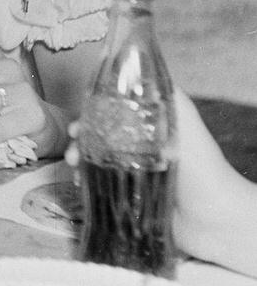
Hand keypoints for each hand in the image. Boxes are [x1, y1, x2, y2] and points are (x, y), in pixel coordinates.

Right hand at [68, 92, 256, 276]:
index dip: (92, 110)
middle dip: (80, 134)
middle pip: (99, 133)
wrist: (214, 218)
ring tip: (73, 163)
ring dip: (78, 156)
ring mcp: (133, 172)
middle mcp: (139, 145)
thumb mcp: (184, 120)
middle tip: (72, 142)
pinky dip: (86, 180)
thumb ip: (164, 94)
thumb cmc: (202, 165)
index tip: (79, 115)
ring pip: (95, 157)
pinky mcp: (129, 196)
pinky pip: (100, 184)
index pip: (113, 110)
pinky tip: (80, 182)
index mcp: (149, 126)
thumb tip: (138, 67)